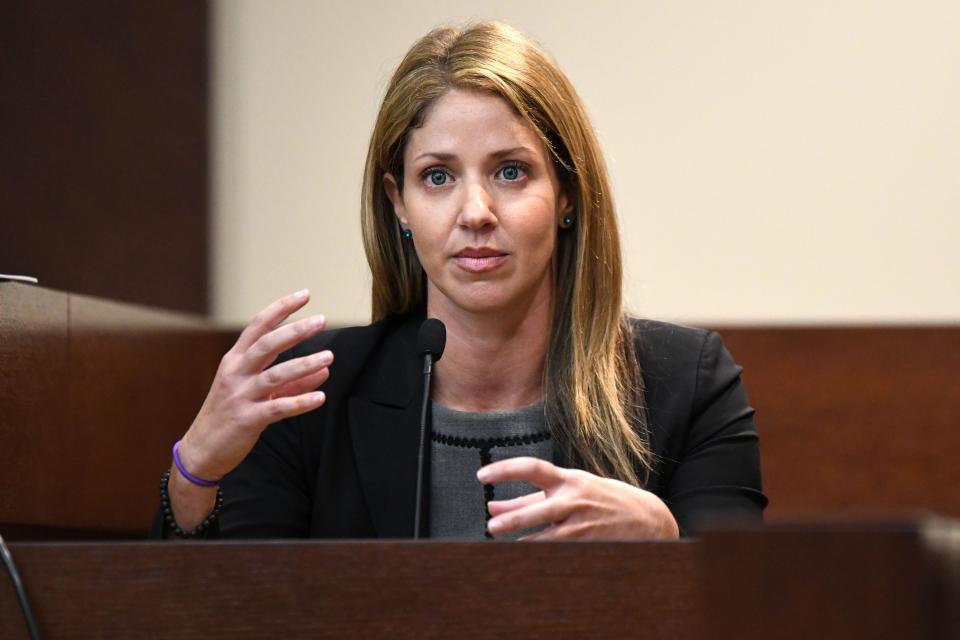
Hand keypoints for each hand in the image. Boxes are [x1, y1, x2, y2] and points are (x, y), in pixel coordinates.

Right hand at [178, 289, 332, 480]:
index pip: (259, 326)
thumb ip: (292, 381)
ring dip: (304, 364)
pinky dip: (300, 402)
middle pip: (267, 344)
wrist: (202, 450)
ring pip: (275, 375)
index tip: (305, 294)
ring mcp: (240, 395)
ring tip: (328, 357)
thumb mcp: (257, 392)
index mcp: (235, 360)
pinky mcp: (247, 419)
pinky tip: (320, 398)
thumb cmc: (231, 415)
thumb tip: (324, 369)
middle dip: (294, 330)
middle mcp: (236, 373)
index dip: (281, 309)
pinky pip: (277, 408)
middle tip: (321, 320)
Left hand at [479, 457, 679, 540]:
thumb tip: (491, 505)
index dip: (505, 469)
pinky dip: (540, 556)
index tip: (481, 475)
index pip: (532, 467)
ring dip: (523, 544)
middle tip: (491, 526)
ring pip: (547, 537)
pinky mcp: (589, 543)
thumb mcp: (567, 490)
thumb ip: (527, 498)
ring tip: (502, 549)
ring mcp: (583, 523)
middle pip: (538, 508)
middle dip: (513, 519)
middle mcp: (574, 498)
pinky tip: (525, 560)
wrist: (646, 517)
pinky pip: (559, 552)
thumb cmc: (599, 498)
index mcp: (567, 479)